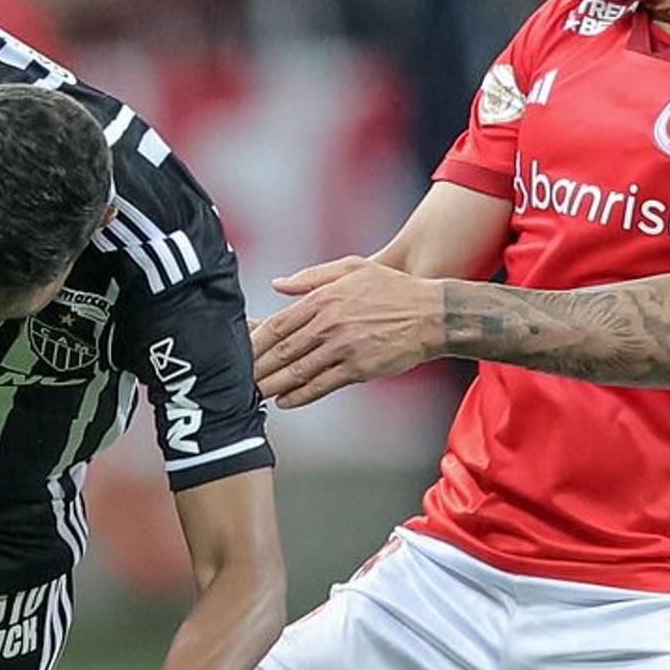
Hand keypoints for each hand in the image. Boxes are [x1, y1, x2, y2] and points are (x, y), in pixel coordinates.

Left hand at [249, 256, 445, 409]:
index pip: (276, 324)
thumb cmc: (393, 289)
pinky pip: (321, 386)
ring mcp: (343, 348)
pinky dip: (299, 396)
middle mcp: (329, 323)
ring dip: (272, 386)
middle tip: (237, 380)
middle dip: (257, 368)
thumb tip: (276, 284)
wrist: (432, 314)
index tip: (239, 353)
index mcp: (323, 299)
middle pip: (281, 351)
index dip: (254, 342)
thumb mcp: (352, 267)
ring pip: (297, 371)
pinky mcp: (358, 368)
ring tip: (254, 394)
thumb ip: (311, 276)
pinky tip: (285, 401)